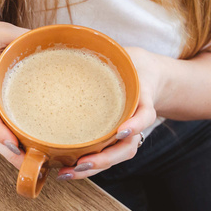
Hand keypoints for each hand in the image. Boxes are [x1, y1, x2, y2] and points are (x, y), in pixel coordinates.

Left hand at [57, 46, 163, 180]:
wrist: (147, 77)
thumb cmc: (132, 66)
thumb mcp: (128, 55)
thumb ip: (109, 51)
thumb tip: (73, 37)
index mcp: (143, 101)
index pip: (145, 115)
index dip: (135, 125)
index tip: (122, 132)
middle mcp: (135, 122)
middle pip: (126, 148)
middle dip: (104, 159)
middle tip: (82, 163)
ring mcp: (125, 135)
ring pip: (113, 158)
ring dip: (91, 169)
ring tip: (66, 173)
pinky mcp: (111, 141)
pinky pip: (102, 157)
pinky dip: (85, 166)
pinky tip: (64, 170)